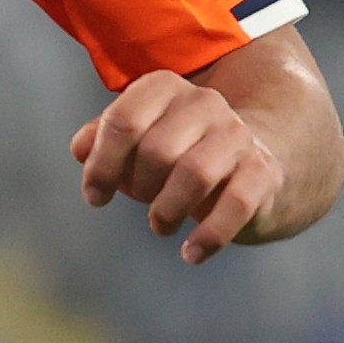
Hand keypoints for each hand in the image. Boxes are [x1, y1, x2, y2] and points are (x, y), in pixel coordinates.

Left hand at [69, 69, 286, 265]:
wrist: (252, 161)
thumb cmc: (179, 150)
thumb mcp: (138, 138)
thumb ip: (102, 138)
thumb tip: (80, 149)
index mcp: (165, 89)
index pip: (123, 121)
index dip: (102, 165)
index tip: (96, 195)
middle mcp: (204, 103)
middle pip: (156, 150)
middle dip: (139, 188)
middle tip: (142, 202)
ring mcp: (237, 136)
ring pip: (194, 174)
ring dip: (167, 210)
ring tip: (160, 225)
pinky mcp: (263, 172)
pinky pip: (235, 205)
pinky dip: (209, 236)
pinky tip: (191, 253)